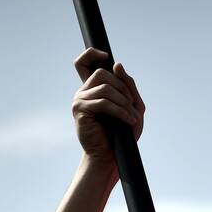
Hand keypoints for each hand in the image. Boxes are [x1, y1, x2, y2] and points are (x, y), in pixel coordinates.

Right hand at [71, 47, 144, 168]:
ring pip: (104, 87)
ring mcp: (79, 101)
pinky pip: (103, 103)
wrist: (112, 157)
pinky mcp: (81, 111)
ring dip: (123, 102)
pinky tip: (129, 121)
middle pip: (101, 73)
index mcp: (93, 89)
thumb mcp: (132, 107)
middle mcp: (83, 92)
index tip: (105, 55)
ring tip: (132, 117)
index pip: (82, 63)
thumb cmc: (122, 135)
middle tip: (132, 105)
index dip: (91, 54)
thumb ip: (128, 86)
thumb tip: (117, 64)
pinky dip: (120, 111)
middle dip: (122, 88)